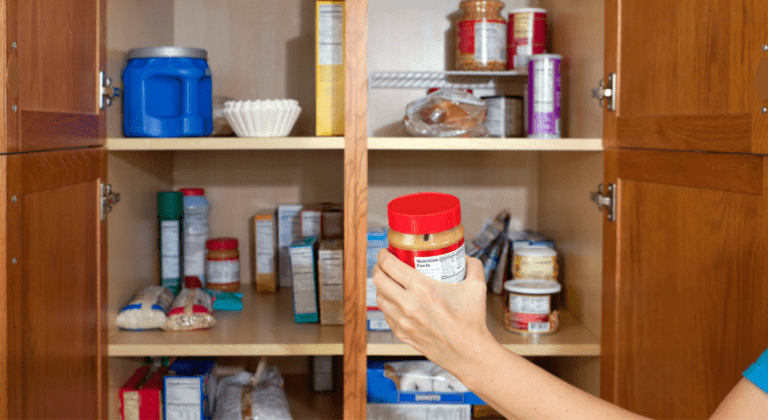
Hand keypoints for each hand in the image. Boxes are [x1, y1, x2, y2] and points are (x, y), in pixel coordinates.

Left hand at [373, 248, 495, 372]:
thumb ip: (472, 266)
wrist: (468, 353)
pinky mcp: (402, 333)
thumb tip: (465, 257)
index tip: (386, 251)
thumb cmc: (471, 322)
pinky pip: (386, 314)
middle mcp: (408, 304)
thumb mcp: (476, 287)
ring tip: (389, 281)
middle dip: (379, 267)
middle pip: (379, 279)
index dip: (384, 255)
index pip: (390, 265)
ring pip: (379, 298)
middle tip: (384, 264)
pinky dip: (388, 304)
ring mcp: (402, 321)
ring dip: (381, 286)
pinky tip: (396, 301)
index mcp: (422, 289)